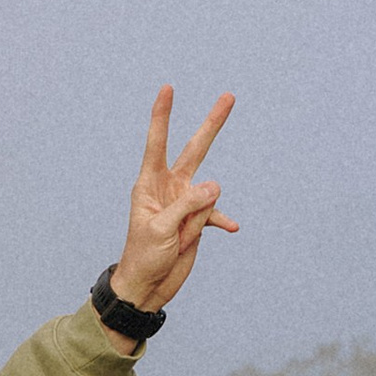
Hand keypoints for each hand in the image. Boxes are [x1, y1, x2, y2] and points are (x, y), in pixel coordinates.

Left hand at [110, 85, 236, 311]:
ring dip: (200, 216)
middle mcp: (169, 187)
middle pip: (195, 149)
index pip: (157, 142)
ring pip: (208, 192)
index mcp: (149, 184)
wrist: (148, 287)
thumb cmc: (143, 256)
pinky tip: (231, 227)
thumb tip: (216, 186)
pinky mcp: (197, 220)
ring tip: (183, 237)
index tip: (168, 89)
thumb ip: (188, 205)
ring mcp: (185, 203)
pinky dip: (222, 220)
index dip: (162, 115)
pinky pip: (215, 215)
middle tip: (229, 96)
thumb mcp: (161, 229)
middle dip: (212, 124)